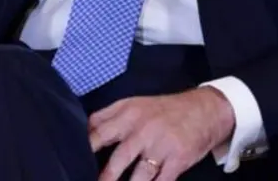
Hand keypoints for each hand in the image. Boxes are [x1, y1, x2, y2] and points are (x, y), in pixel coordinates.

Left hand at [88, 87, 234, 180]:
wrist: (205, 109)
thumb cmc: (164, 110)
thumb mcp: (134, 104)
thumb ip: (108, 116)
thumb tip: (83, 130)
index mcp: (127, 114)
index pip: (98, 132)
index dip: (85, 148)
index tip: (73, 160)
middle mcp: (143, 130)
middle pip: (118, 158)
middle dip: (104, 176)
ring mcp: (161, 147)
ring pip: (139, 176)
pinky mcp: (177, 161)